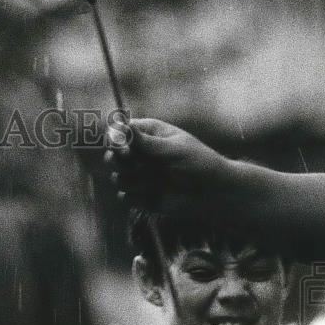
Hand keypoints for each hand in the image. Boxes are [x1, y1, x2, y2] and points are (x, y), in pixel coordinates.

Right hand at [104, 117, 241, 215]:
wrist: (212, 192)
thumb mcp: (173, 149)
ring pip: (117, 178)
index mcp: (148, 135)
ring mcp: (138, 175)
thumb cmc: (198, 163)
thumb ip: (146, 142)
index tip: (120, 146)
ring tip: (156, 182)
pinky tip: (153, 195)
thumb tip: (123, 127)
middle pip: (113, 156)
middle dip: (119, 162)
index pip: (120, 133)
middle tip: (132, 162)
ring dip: (135, 181)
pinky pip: (124, 197)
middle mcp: (140, 154)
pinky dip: (136, 197)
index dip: (115, 139)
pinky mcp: (139, 195)